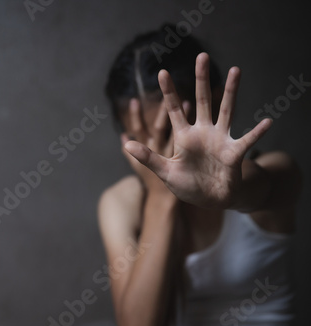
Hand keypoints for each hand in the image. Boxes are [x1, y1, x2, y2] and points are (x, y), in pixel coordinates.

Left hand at [124, 53, 271, 208]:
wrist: (209, 200)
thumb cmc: (187, 185)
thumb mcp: (165, 172)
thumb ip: (148, 158)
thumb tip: (126, 143)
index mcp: (184, 136)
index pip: (174, 109)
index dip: (168, 92)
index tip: (161, 72)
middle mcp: (203, 132)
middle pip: (202, 101)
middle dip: (201, 79)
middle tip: (201, 56)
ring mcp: (220, 140)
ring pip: (227, 110)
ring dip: (231, 92)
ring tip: (236, 70)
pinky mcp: (234, 153)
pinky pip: (248, 140)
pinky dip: (257, 132)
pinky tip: (267, 122)